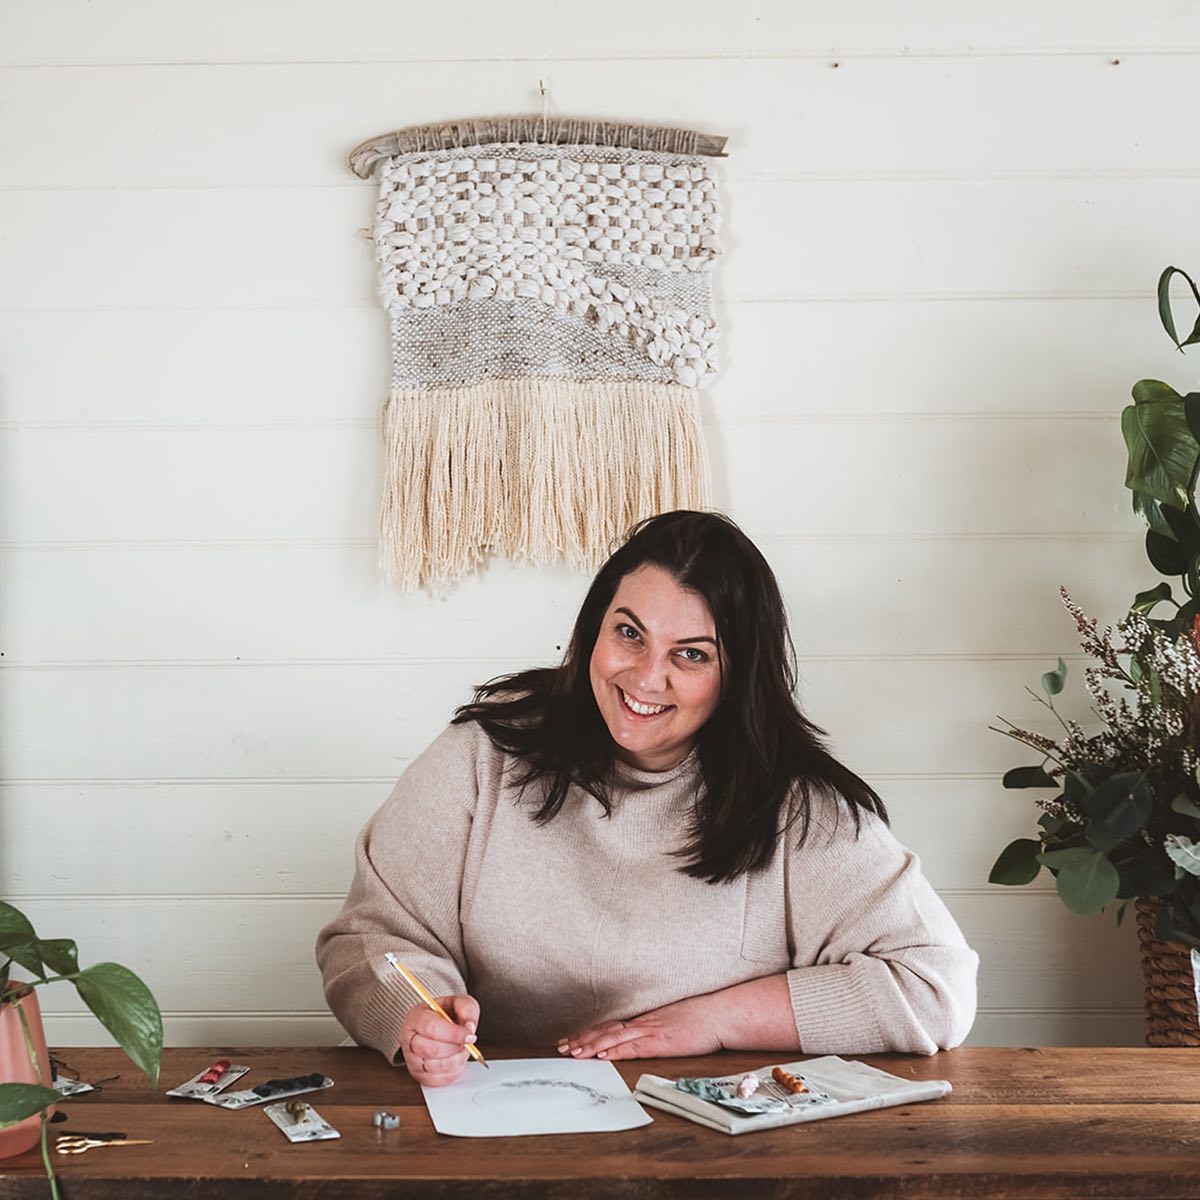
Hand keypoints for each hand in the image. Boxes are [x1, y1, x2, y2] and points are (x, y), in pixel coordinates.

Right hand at [399, 994, 479, 1085]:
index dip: (453, 1033)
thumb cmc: (445, 1015)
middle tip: (467, 1042)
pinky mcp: (419, 1076)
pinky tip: (455, 1058)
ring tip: (461, 1049)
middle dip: (455, 1047)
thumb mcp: (457, 1002)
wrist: (437, 1027)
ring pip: (435, 1067)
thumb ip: (466, 1008)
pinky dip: (453, 1071)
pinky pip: (438, 1080)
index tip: (470, 1035)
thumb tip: (469, 1026)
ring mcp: (412, 1060)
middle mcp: (409, 1039)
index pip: (431, 1027)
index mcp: (415, 1017)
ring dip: (456, 1060)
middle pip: (431, 1049)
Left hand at [557, 996, 722, 1061]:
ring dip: (592, 1046)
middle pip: (606, 1030)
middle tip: (562, 1048)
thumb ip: (656, 1026)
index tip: (571, 1039)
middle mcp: (643, 1022)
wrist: (719, 1013)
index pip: (610, 1025)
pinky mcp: (661, 1041)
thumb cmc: (700, 1016)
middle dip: (582, 1039)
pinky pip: (634, 1046)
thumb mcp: (673, 1019)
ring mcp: (651, 1030)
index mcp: (645, 1018)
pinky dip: (616, 1051)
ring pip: (614, 1038)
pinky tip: (603, 1056)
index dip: (589, 1032)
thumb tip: (645, 1034)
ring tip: (573, 1052)